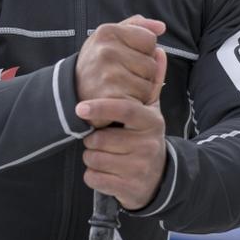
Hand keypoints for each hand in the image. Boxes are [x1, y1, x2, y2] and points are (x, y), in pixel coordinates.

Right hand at [75, 15, 165, 105]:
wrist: (73, 93)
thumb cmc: (98, 63)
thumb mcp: (110, 38)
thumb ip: (137, 27)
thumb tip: (161, 27)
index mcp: (107, 32)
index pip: (150, 39)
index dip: (143, 51)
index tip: (125, 56)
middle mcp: (106, 51)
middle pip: (152, 63)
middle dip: (142, 72)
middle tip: (121, 75)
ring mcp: (109, 75)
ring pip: (148, 84)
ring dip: (139, 89)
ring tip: (119, 87)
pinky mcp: (112, 99)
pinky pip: (142, 100)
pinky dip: (135, 103)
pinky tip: (120, 99)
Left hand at [76, 48, 166, 209]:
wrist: (159, 180)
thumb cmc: (145, 138)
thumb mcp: (151, 111)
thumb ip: (151, 82)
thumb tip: (159, 50)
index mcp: (151, 121)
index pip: (124, 109)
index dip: (100, 108)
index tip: (80, 108)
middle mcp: (148, 144)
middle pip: (98, 139)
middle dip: (93, 141)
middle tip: (104, 141)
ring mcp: (139, 168)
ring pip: (93, 159)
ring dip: (92, 158)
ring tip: (107, 156)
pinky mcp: (129, 189)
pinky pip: (94, 179)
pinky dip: (94, 177)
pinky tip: (108, 174)